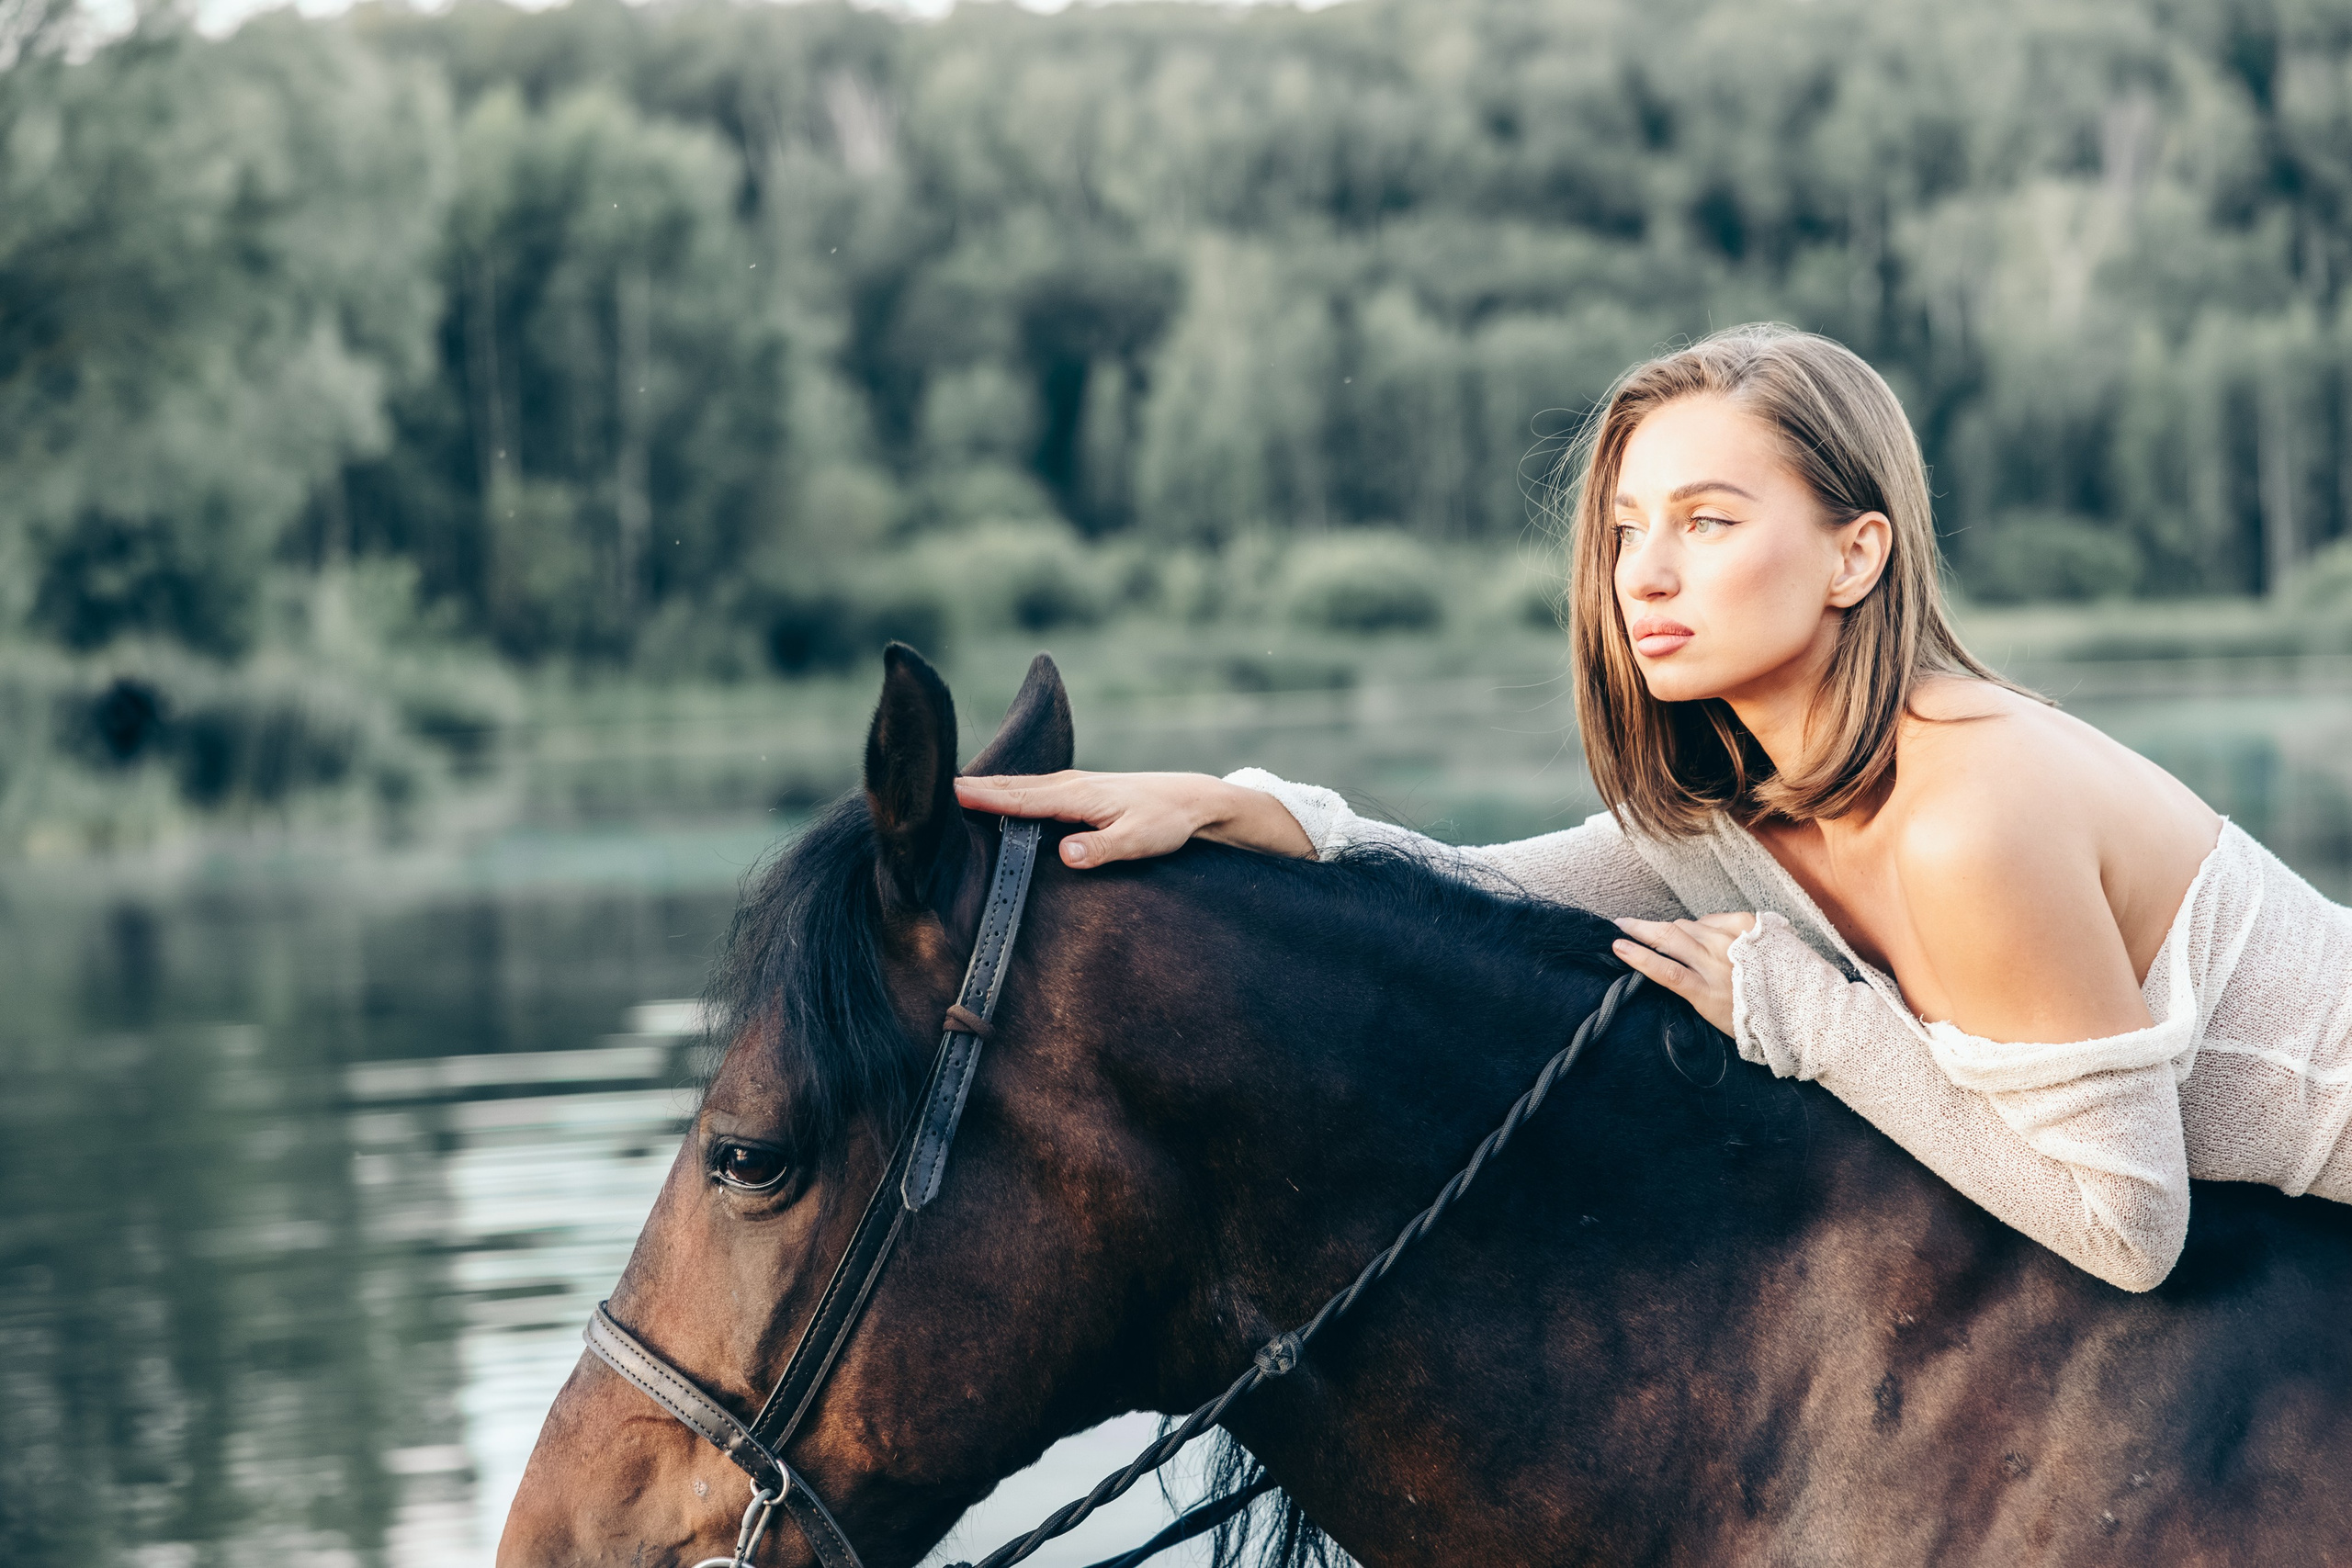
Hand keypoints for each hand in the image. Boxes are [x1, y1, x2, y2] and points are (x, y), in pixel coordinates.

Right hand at [954, 770, 1230, 868]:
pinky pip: (1036, 789)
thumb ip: (1100, 849)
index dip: (987, 798)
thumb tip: (1063, 854)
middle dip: (977, 787)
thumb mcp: (1137, 841)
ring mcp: (1076, 785)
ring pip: (1023, 785)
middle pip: (1015, 785)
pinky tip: (1001, 796)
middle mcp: (1072, 784)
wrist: (1192, 800)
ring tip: (956, 790)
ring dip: (991, 786)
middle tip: (937, 789)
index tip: (952, 795)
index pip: (1023, 798)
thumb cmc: (1166, 822)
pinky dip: (1012, 790)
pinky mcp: (1081, 791)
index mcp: (1078, 795)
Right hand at [1610, 913, 1756, 1036]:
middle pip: (1670, 938)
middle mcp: (1719, 963)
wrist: (1798, 1003)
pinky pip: (1710, 918)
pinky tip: (1702, 933)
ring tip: (1666, 934)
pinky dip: (1700, 924)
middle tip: (1623, 923)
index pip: (1665, 971)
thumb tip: (1663, 960)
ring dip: (1672, 929)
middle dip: (1640, 928)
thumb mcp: (1712, 1014)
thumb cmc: (1750, 1013)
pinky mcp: (1746, 926)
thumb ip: (1688, 987)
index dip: (1639, 957)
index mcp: (1708, 992)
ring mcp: (1733, 941)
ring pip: (1687, 925)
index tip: (1617, 945)